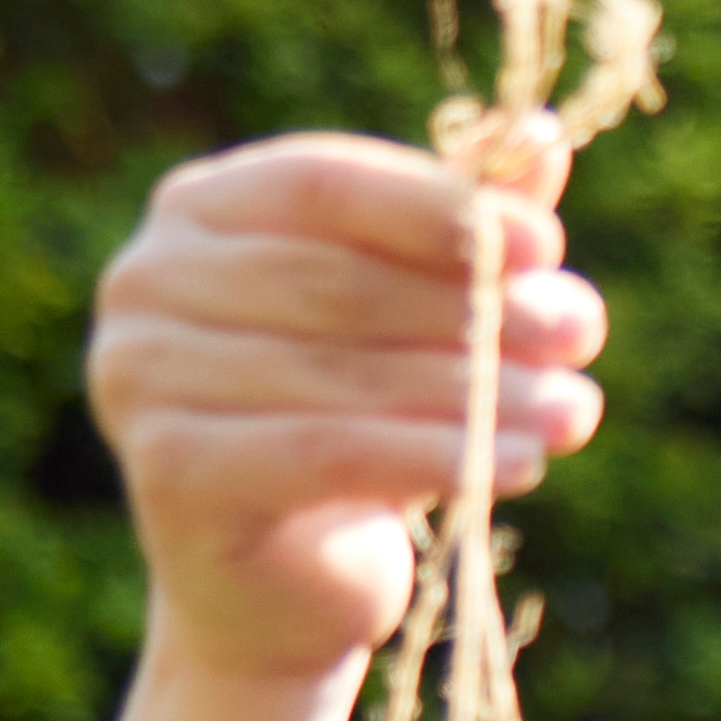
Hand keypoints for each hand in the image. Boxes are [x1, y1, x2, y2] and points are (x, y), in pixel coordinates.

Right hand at [86, 133, 607, 686]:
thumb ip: (461, 226)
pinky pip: (327, 451)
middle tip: (582, 334)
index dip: (440, 209)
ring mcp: (138, 374)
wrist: (281, 588)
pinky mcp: (167, 469)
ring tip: (574, 410)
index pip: (323, 183)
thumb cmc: (353, 424)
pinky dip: (435, 455)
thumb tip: (541, 132)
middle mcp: (144, 279)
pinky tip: (520, 465)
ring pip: (342, 371)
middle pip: (336, 280)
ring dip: (475, 389)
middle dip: (474, 307)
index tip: (548, 246)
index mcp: (196, 209)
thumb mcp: (412, 316)